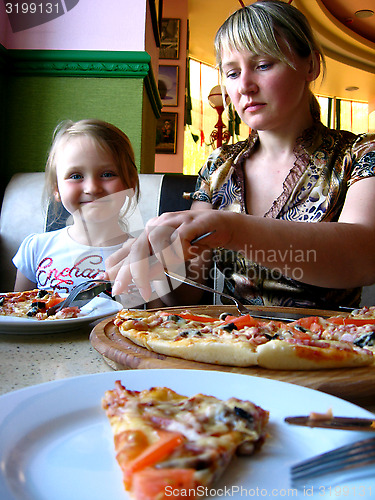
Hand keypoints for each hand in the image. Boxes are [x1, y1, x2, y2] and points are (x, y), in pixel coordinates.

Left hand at [106, 210, 225, 298]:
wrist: (223, 226)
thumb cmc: (196, 240)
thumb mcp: (173, 254)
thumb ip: (156, 264)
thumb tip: (140, 279)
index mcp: (151, 231)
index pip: (129, 247)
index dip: (116, 263)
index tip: (105, 277)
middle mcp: (158, 224)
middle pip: (138, 248)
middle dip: (129, 272)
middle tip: (121, 289)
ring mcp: (173, 222)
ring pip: (156, 243)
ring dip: (161, 263)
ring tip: (171, 270)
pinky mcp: (189, 224)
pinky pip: (178, 241)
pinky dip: (180, 253)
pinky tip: (188, 255)